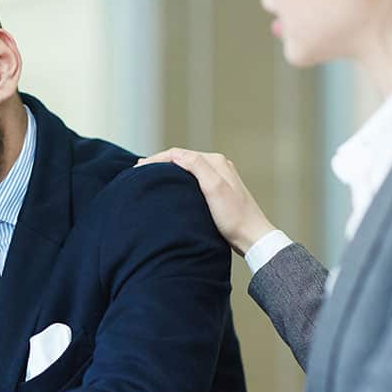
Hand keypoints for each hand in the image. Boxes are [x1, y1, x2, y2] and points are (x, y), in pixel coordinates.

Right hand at [136, 148, 275, 254]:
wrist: (252, 237)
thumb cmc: (235, 217)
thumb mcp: (214, 188)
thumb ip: (197, 166)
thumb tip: (176, 154)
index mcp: (216, 162)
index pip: (179, 153)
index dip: (156, 159)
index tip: (138, 168)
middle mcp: (218, 165)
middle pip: (182, 158)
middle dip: (159, 162)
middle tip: (138, 170)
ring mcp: (218, 177)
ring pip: (186, 167)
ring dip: (167, 169)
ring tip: (149, 176)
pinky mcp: (217, 190)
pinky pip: (192, 178)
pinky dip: (177, 178)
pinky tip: (169, 185)